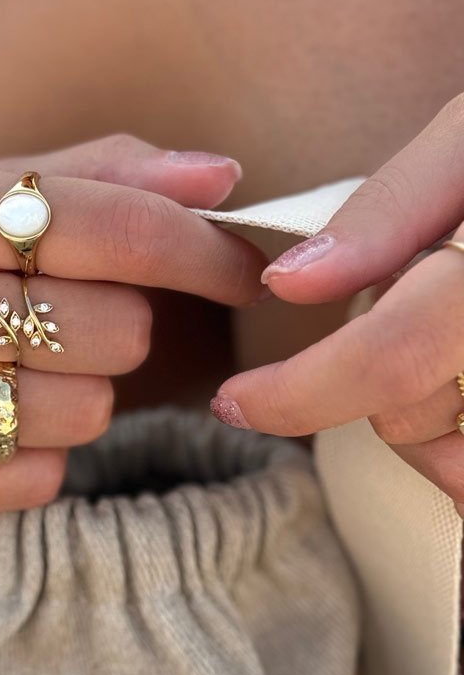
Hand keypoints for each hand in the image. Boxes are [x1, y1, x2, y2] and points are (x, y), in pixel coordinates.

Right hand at [0, 134, 265, 514]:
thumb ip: (99, 177)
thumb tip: (220, 179)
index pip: (120, 230)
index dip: (203, 254)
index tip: (242, 270)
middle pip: (120, 333)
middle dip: (115, 328)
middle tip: (59, 321)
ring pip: (88, 413)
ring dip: (74, 394)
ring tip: (5, 373)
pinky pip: (39, 478)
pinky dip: (33, 454)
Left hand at [209, 94, 463, 514]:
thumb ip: (390, 212)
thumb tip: (288, 283)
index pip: (393, 357)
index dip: (297, 393)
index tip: (234, 401)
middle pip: (413, 419)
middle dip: (374, 381)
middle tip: (411, 316)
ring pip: (453, 461)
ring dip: (428, 419)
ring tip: (450, 350)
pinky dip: (457, 450)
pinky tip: (463, 398)